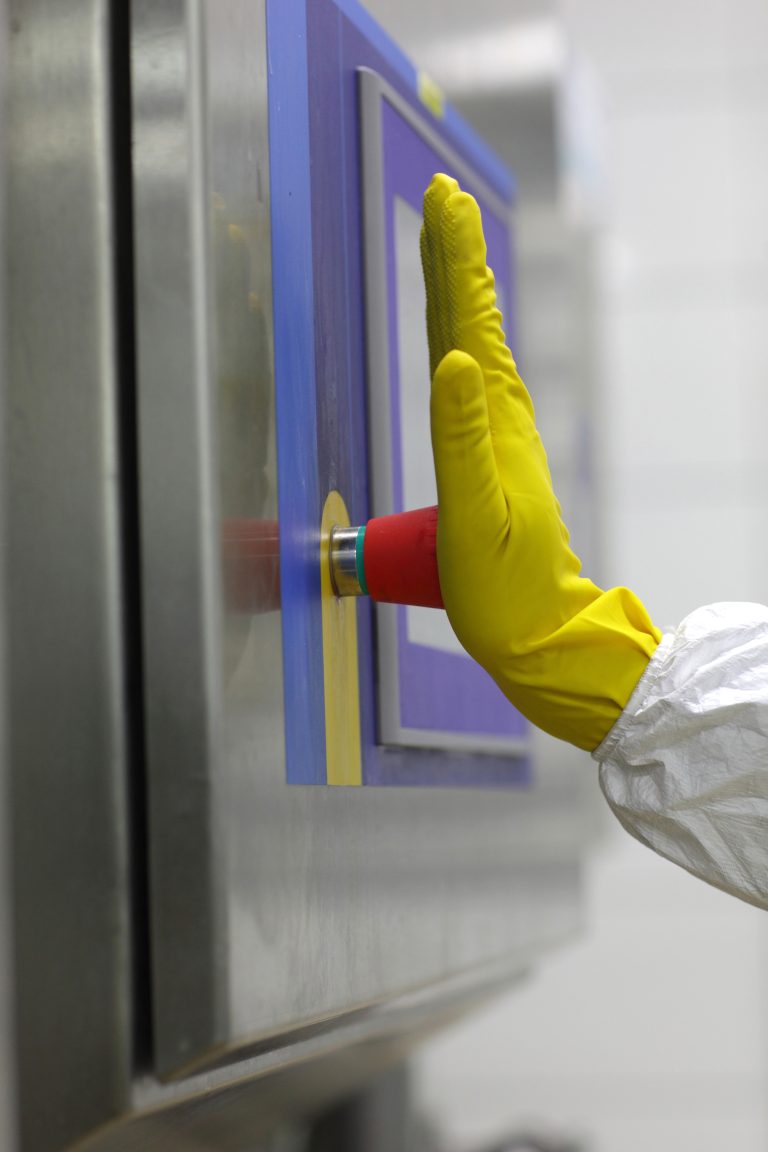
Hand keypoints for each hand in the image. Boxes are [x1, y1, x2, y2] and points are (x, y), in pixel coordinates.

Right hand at [421, 173, 660, 749]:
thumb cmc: (502, 587)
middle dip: (456, 258)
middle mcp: (500, 419)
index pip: (469, 328)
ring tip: (451, 240)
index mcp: (492, 425)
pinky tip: (462, 335)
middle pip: (473, 322)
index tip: (446, 204)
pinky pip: (476, 378)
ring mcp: (499, 435)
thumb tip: (453, 364)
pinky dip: (466, 338)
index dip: (455, 265)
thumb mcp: (476, 517)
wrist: (537, 630)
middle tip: (445, 198)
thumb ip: (462, 439)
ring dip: (462, 288)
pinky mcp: (493, 455)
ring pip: (476, 343)